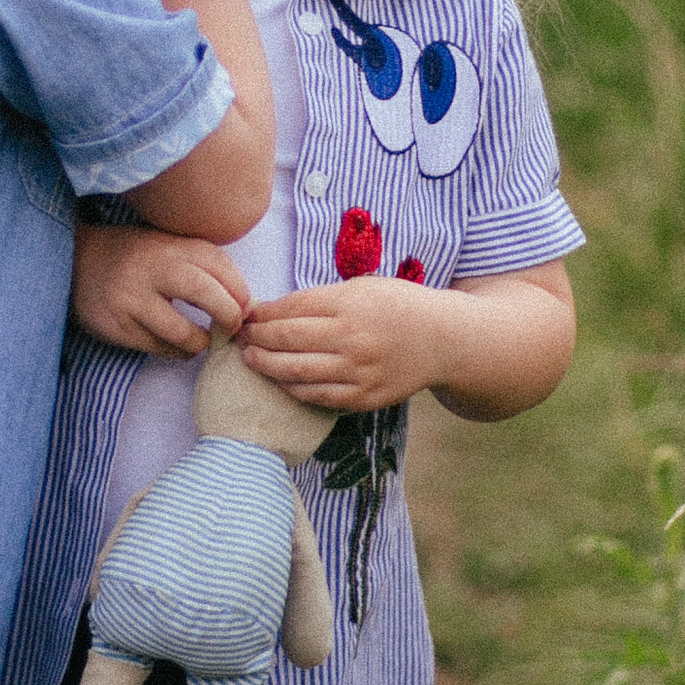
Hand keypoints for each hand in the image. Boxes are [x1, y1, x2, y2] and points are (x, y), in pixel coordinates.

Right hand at [72, 223, 252, 355]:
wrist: (77, 259)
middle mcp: (152, 269)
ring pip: (183, 333)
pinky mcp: (117, 325)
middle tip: (232, 327)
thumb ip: (203, 266)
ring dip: (201, 342)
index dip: (240, 292)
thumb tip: (247, 303)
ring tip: (202, 340)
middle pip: (207, 295)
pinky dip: (176, 351)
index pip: (220, 267)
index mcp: (171, 245)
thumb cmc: (137, 256)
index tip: (244, 306)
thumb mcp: (169, 246)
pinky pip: (158, 348)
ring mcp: (132, 299)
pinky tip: (177, 345)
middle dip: (229, 316)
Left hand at [235, 274, 447, 413]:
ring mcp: (358, 371)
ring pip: (296, 372)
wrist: (444, 341)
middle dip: (256, 337)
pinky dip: (293, 388)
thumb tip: (271, 311)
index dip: (263, 313)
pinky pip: (317, 396)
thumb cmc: (398, 307)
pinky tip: (281, 379)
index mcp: (350, 303)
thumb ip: (320, 299)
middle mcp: (352, 338)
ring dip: (266, 365)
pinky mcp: (364, 397)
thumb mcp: (363, 288)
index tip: (246, 314)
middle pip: (287, 339)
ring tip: (250, 358)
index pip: (291, 308)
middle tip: (240, 336)